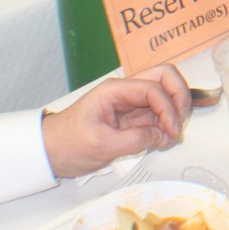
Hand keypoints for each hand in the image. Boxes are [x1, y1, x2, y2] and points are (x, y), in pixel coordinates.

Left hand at [42, 65, 190, 177]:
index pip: (153, 88)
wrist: (48, 152)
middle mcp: (126, 91)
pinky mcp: (134, 116)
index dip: (168, 108)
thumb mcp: (99, 146)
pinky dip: (168, 121)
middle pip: (165, 77)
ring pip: (166, 92)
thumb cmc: (66, 144)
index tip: (171, 131)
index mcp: (115, 90)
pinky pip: (159, 111)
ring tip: (170, 135)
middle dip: (179, 97)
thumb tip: (162, 137)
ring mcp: (132, 102)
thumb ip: (134, 140)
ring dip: (175, 110)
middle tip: (179, 122)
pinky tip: (164, 137)